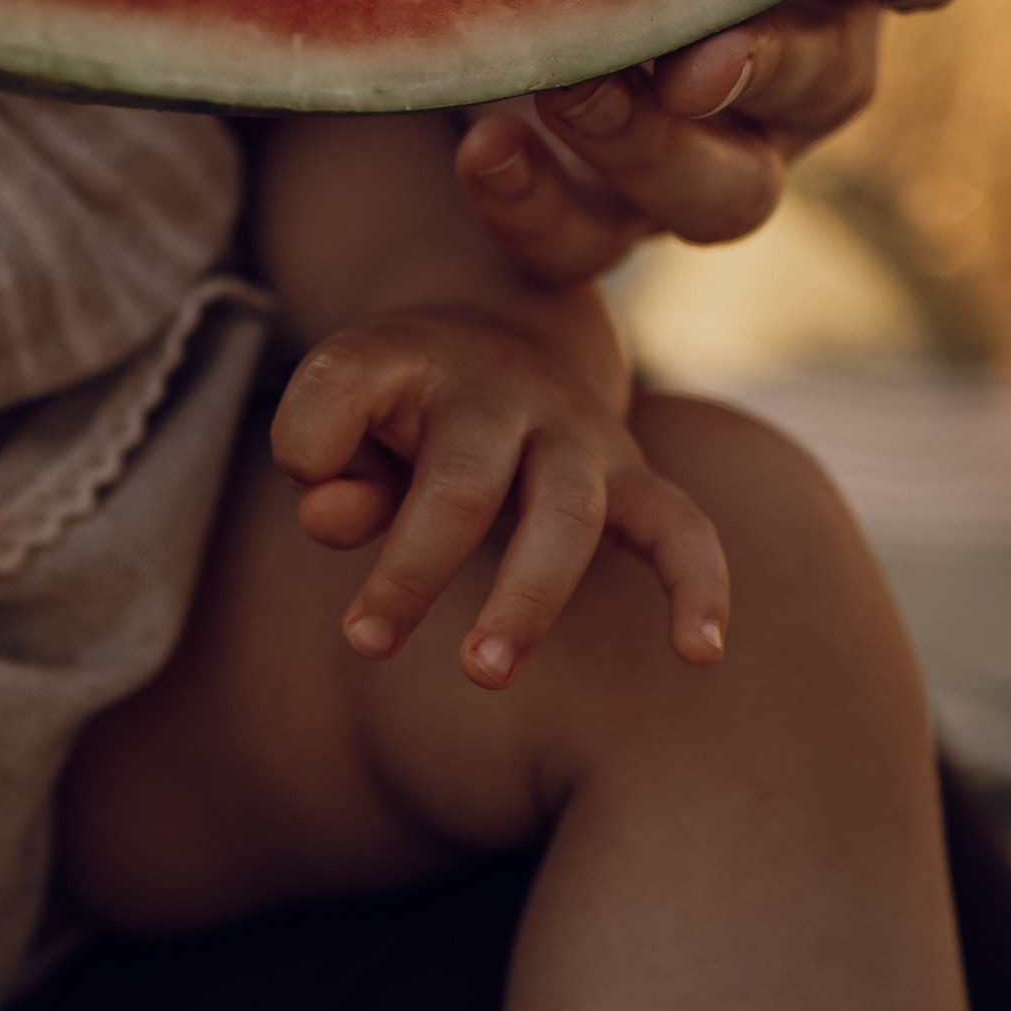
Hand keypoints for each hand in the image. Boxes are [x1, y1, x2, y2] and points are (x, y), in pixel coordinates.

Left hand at [271, 291, 729, 687]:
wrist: (494, 338)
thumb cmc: (397, 406)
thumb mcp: (343, 411)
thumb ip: (325, 458)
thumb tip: (326, 516)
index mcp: (407, 359)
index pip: (343, 383)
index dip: (312, 437)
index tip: (310, 484)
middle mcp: (498, 391)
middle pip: (460, 481)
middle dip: (415, 567)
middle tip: (364, 642)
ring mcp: (572, 429)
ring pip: (566, 510)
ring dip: (525, 599)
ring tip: (482, 672)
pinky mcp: (628, 473)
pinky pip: (680, 523)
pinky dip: (697, 581)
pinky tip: (700, 652)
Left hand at [453, 0, 973, 284]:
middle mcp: (788, 70)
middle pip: (823, 83)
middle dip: (766, 66)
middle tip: (702, 55)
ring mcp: (698, 156)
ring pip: (724, 194)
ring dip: (652, 145)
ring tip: (571, 85)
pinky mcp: (596, 219)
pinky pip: (585, 245)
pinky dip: (539, 204)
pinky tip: (485, 146)